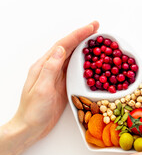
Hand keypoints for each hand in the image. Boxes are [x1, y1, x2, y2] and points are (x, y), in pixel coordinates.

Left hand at [12, 21, 98, 142]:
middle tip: (98, 29)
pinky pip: (76, 71)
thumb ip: (51, 68)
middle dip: (83, 37)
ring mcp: (58, 77)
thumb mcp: (42, 88)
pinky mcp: (63, 86)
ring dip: (85, 48)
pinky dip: (86, 64)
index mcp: (44, 66)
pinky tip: (93, 63)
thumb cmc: (33, 110)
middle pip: (69, 48)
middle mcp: (51, 69)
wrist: (30, 127)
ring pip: (73, 58)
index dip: (77, 35)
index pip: (63, 46)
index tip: (91, 27)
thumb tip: (60, 49)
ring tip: (98, 42)